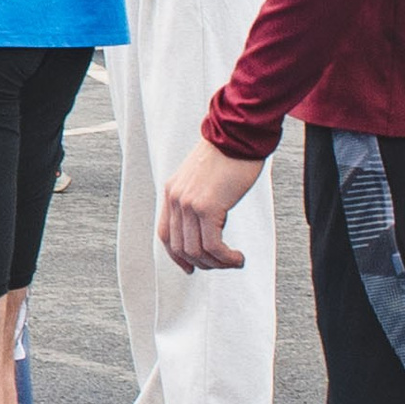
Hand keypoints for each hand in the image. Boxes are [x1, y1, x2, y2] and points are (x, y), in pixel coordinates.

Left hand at [160, 137, 265, 272]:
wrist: (237, 136)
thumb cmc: (228, 155)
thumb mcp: (203, 178)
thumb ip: (198, 198)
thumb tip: (209, 223)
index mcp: (172, 192)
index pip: (166, 235)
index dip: (177, 257)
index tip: (192, 267)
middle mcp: (175, 199)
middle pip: (181, 248)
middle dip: (203, 263)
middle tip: (223, 264)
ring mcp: (188, 203)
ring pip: (196, 251)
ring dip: (217, 263)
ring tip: (234, 261)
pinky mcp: (206, 207)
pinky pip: (212, 245)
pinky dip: (225, 258)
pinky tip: (238, 257)